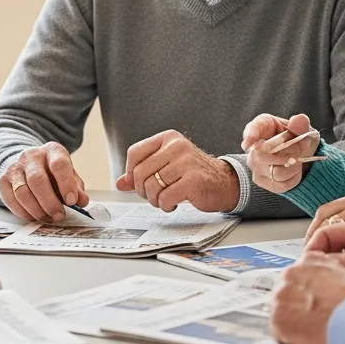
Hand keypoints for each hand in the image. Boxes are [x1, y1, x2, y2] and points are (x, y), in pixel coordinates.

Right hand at [0, 142, 88, 221]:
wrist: (27, 165)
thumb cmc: (52, 173)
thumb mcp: (69, 175)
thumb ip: (76, 188)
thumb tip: (82, 201)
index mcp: (52, 151)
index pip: (59, 165)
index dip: (66, 184)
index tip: (72, 201)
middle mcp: (31, 156)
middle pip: (37, 180)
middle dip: (49, 202)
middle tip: (59, 216)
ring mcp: (15, 168)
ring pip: (22, 192)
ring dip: (37, 210)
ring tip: (49, 219)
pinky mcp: (3, 180)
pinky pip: (12, 200)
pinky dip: (25, 213)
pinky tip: (35, 217)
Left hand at [115, 130, 239, 212]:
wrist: (225, 183)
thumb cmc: (193, 175)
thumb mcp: (166, 167)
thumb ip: (142, 173)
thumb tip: (120, 183)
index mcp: (168, 138)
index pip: (135, 153)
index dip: (131, 172)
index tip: (138, 183)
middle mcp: (177, 146)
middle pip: (140, 172)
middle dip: (142, 190)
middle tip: (154, 196)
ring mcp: (186, 162)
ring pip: (151, 186)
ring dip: (155, 200)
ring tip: (165, 200)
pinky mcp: (194, 180)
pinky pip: (165, 197)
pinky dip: (165, 205)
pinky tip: (173, 204)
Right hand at [242, 113, 318, 193]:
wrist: (300, 156)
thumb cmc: (297, 137)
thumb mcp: (303, 128)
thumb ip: (301, 123)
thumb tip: (297, 121)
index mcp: (262, 125)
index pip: (251, 130)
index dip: (249, 136)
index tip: (249, 142)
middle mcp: (253, 147)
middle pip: (261, 157)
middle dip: (286, 156)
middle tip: (299, 151)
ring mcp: (255, 165)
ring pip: (275, 172)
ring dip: (293, 167)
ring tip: (298, 160)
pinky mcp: (261, 180)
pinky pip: (279, 185)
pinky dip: (293, 179)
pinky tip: (295, 171)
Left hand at [271, 252, 344, 343]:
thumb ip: (336, 275)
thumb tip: (336, 284)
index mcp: (309, 260)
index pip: (300, 273)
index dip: (306, 290)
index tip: (312, 300)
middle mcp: (291, 273)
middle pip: (286, 290)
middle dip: (296, 304)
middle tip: (311, 317)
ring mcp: (281, 295)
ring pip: (281, 309)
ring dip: (292, 320)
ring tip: (312, 330)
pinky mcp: (278, 318)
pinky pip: (278, 329)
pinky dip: (289, 336)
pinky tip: (306, 339)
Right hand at [306, 217, 344, 301]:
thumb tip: (326, 266)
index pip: (326, 232)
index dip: (312, 248)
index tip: (306, 267)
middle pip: (325, 244)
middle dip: (314, 259)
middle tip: (309, 277)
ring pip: (332, 259)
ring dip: (326, 270)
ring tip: (321, 284)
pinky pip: (344, 272)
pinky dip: (338, 280)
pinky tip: (338, 289)